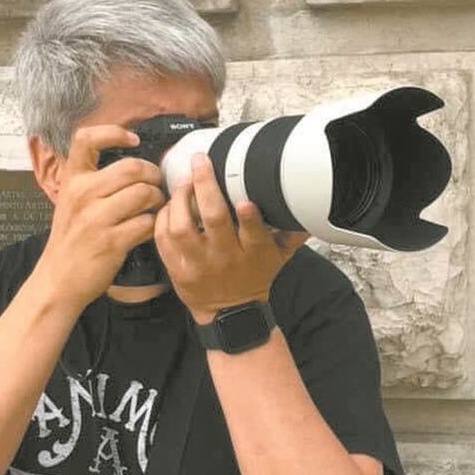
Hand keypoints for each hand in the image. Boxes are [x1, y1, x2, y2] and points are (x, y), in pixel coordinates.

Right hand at [34, 125, 165, 311]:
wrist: (58, 279)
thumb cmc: (71, 239)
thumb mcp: (71, 202)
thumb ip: (93, 181)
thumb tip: (131, 165)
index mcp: (72, 180)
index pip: (86, 139)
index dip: (114, 132)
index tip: (133, 139)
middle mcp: (82, 194)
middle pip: (132, 167)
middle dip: (153, 174)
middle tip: (157, 185)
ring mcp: (96, 218)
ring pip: (144, 193)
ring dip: (158, 200)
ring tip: (156, 208)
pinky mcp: (112, 241)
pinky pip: (147, 223)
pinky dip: (155, 225)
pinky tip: (149, 229)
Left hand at [154, 153, 308, 323]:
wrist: (229, 313)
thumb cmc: (254, 278)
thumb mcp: (279, 258)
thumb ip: (292, 233)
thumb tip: (311, 211)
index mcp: (253, 254)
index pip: (254, 234)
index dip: (250, 218)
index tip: (246, 202)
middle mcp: (225, 258)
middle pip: (213, 219)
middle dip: (206, 186)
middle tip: (201, 161)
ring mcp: (198, 264)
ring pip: (182, 226)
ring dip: (180, 198)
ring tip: (184, 181)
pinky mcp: (177, 269)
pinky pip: (163, 239)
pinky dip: (164, 217)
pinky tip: (171, 204)